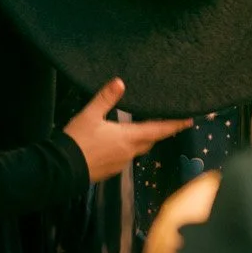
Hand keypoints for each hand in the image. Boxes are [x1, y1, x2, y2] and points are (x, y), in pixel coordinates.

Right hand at [61, 79, 191, 179]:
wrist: (62, 169)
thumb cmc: (78, 140)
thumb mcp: (89, 115)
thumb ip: (105, 98)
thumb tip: (120, 82)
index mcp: (128, 137)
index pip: (158, 130)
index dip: (174, 125)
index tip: (189, 121)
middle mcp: (129, 152)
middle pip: (150, 141)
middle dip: (158, 132)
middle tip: (166, 124)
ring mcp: (120, 163)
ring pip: (137, 150)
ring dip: (142, 141)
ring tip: (141, 130)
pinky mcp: (111, 170)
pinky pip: (125, 158)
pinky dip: (127, 149)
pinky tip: (117, 144)